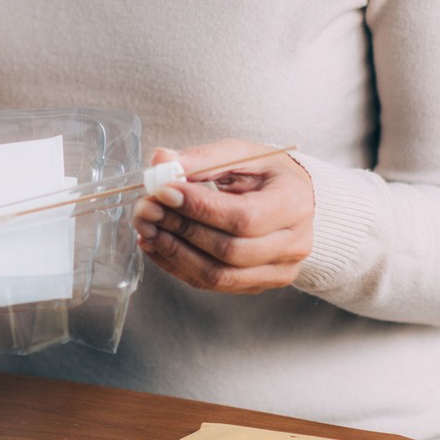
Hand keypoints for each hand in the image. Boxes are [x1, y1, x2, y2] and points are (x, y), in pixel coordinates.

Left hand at [131, 139, 314, 294]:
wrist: (293, 199)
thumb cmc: (267, 173)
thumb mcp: (241, 154)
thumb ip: (202, 158)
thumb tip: (161, 161)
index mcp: (294, 204)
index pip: (244, 217)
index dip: (199, 208)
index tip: (163, 190)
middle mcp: (293, 244)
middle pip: (230, 250)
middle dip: (181, 229)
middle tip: (146, 208)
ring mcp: (278, 271)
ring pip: (219, 275)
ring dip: (174, 252)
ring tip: (145, 228)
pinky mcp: (257, 285)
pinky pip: (212, 284)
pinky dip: (177, 266)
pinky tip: (155, 244)